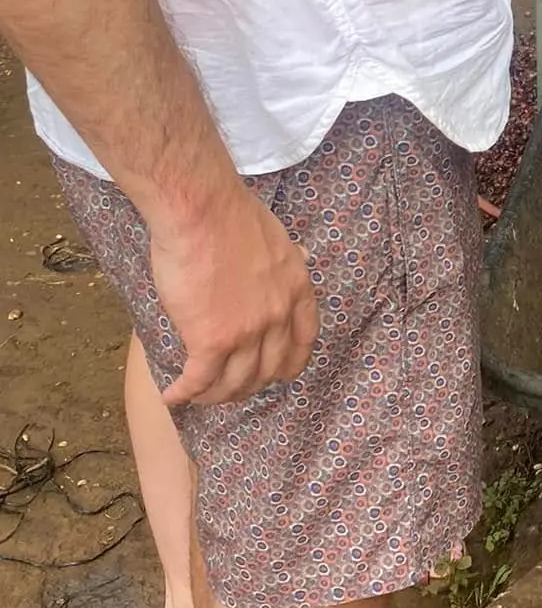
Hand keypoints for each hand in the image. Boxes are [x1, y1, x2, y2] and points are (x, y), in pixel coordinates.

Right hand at [153, 184, 319, 406]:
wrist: (202, 211)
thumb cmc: (230, 215)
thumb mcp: (277, 236)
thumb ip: (287, 258)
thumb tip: (301, 256)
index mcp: (296, 289)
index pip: (303, 342)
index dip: (289, 364)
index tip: (276, 373)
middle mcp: (278, 316)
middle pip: (269, 369)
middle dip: (249, 384)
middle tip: (230, 387)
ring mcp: (247, 332)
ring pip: (236, 382)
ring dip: (216, 394)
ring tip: (199, 395)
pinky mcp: (212, 340)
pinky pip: (200, 379)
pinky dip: (185, 393)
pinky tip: (172, 396)